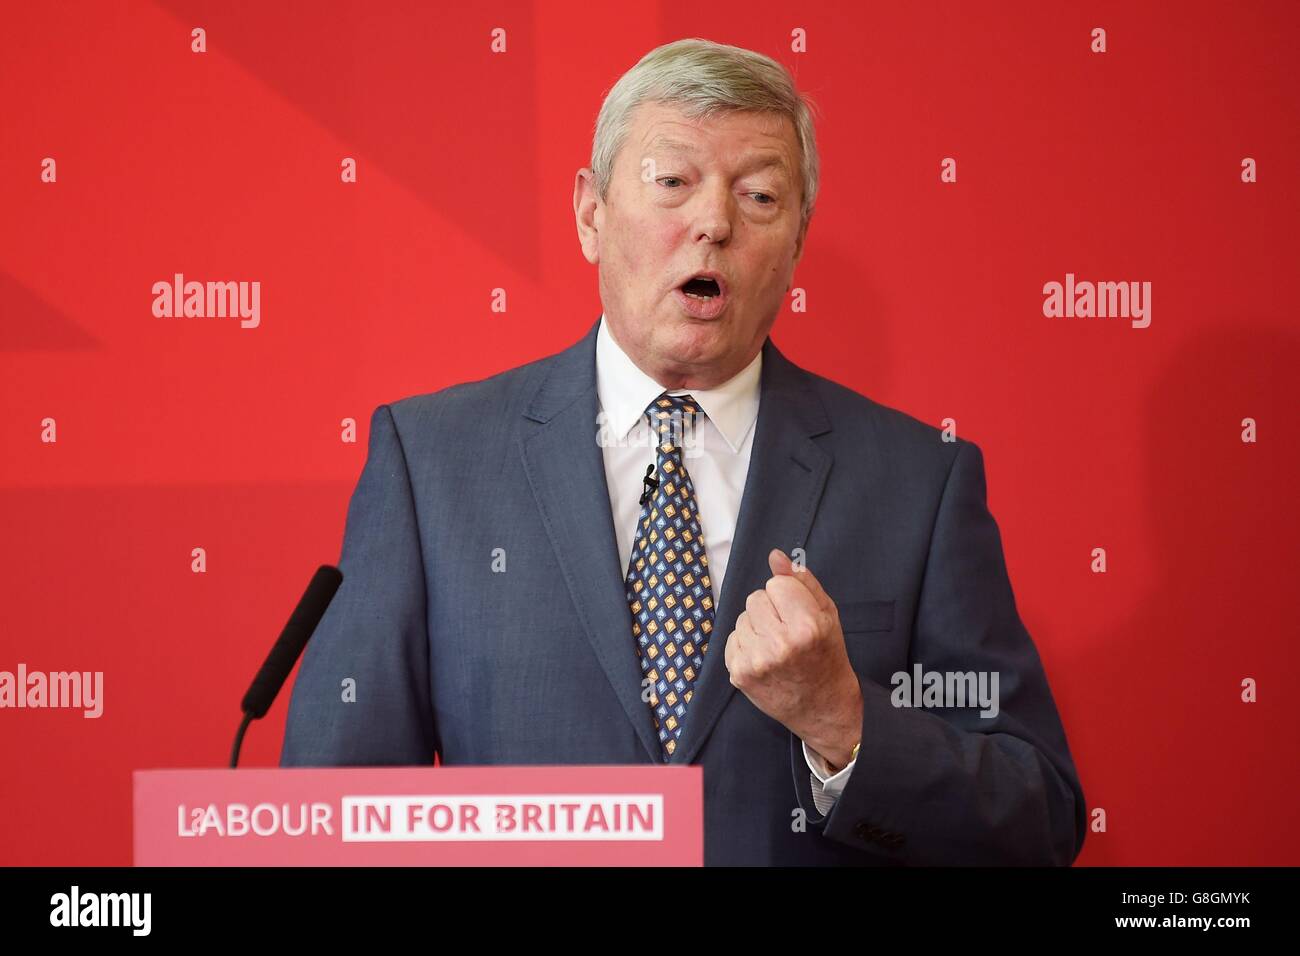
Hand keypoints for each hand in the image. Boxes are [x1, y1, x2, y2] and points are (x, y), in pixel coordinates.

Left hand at [723, 549, 863, 768]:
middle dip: (770, 610)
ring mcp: (756, 661)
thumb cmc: (828, 657)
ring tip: (777, 647)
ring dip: (757, 627)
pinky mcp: (739, 674)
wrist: (823, 707)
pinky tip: (764, 659)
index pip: (776, 584)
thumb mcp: (828, 615)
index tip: (799, 616)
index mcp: (807, 626)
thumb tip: (775, 556)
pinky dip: (746, 645)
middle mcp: (780, 644)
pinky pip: (732, 638)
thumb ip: (802, 582)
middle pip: (755, 597)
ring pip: (741, 617)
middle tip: (788, 632)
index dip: (788, 597)